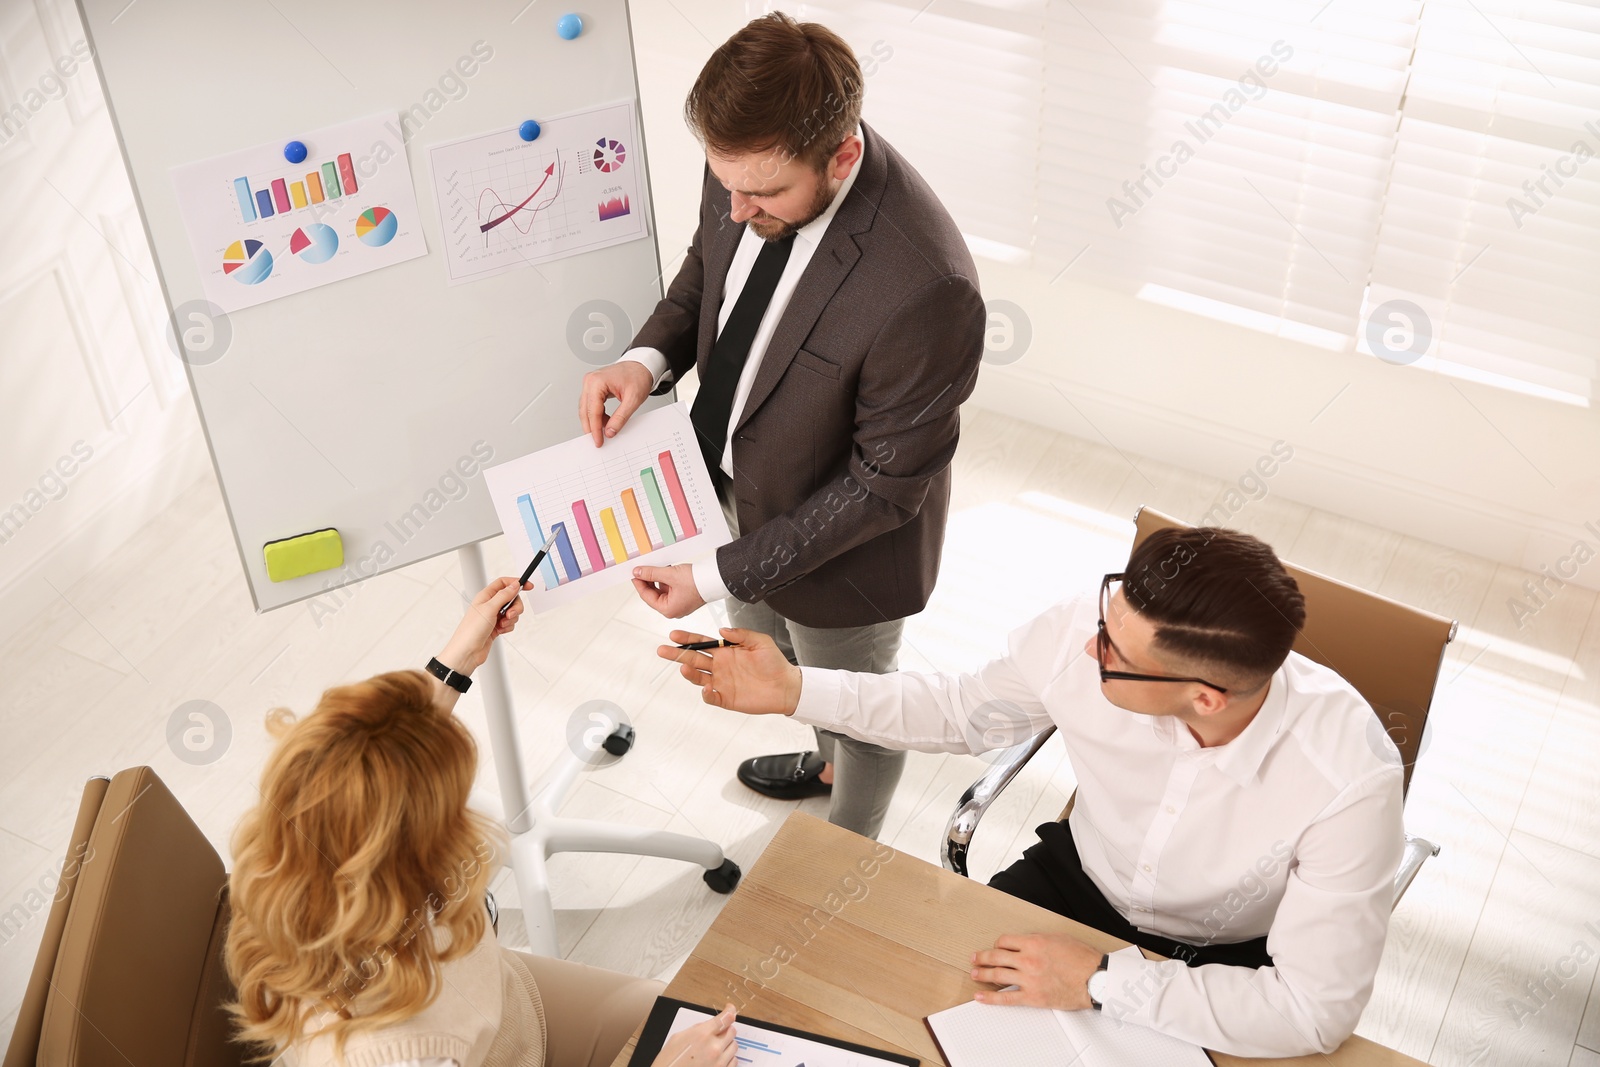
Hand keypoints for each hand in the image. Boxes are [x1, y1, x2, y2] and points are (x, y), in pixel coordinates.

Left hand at [436, 577, 526, 675]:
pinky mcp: (496, 627)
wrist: (468, 652)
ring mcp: (493, 616)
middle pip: (511, 598)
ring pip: (512, 612)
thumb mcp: (489, 609)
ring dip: (511, 619)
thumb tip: (515, 585)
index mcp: (485, 596)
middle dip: (515, 607)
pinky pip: (509, 623)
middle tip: (510, 614)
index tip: (528, 586)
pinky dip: (508, 627)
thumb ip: (504, 596)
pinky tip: (500, 631)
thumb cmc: (471, 630)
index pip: (503, 583)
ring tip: (502, 625)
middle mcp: (489, 604)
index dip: (516, 583)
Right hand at [579, 360, 653, 446]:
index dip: (595, 429)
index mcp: (597, 381)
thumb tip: (610, 431)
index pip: (592, 410)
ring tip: (604, 432)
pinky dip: (597, 415)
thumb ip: (621, 417)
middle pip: (585, 410)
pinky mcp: (593, 387)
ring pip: (586, 408)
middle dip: (591, 427)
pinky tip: (605, 422)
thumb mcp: (633, 400)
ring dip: (593, 422)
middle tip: (598, 441)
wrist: (641, 366)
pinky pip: (591, 404)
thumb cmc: (638, 376)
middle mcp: (590, 381)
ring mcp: (590, 383)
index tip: (598, 441)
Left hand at [632, 563, 705, 618]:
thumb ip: (651, 574)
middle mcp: (673, 609)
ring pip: (661, 590)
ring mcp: (679, 603)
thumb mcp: (669, 575)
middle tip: (642, 569)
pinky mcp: (684, 596)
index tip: (634, 574)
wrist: (715, 578)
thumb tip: (638, 573)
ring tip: (655, 567)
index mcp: (668, 609)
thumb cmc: (697, 582)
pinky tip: (665, 569)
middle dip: (648, 580)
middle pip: (653, 594)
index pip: (646, 596)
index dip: (639, 583)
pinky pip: (670, 588)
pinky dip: (666, 579)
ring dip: (657, 578)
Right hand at [651, 1003, 736, 1066]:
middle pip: (732, 1031)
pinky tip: (718, 1059)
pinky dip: (728, 1058)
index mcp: (702, 1035)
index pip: (726, 1017)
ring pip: (734, 1046)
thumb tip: (709, 1025)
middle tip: (718, 1033)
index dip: (730, 1010)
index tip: (730, 1009)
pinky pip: (734, 1061)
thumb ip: (697, 1029)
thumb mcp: (678, 1038)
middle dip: (725, 1029)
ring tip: (714, 1048)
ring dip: (727, 1044)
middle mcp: (714, 1048)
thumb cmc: (669, 1063)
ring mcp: (719, 1063)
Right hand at [657, 627, 801, 714]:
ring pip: (698, 677)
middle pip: (694, 659)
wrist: (786, 686)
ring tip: (684, 667)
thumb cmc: (774, 663)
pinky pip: (711, 697)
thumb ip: (741, 634)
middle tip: (663, 650)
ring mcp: (721, 683)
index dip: (688, 639)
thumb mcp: (760, 641)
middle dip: (678, 654)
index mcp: (725, 651)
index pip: (701, 643)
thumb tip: (721, 630)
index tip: (674, 634)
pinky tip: (706, 688)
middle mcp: (720, 666)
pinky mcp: (726, 698)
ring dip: (689, 673)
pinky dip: (706, 694)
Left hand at [970, 933, 1105, 1010]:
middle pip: (996, 957)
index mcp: (1034, 943)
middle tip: (975, 959)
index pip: (1005, 941)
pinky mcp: (1033, 997)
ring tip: (975, 974)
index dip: (997, 944)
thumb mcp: (1059, 938)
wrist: (1095, 979)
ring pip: (997, 976)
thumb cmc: (1082, 959)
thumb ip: (1039, 939)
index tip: (995, 947)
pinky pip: (1006, 998)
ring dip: (982, 974)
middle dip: (982, 957)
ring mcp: (1029, 979)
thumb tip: (1027, 942)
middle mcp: (1028, 960)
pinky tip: (981, 996)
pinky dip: (991, 998)